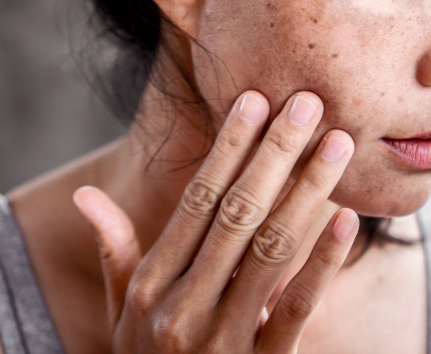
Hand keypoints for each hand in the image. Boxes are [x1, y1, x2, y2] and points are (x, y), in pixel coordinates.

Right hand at [74, 91, 357, 352]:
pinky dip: (323, 261)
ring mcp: (224, 339)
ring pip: (272, 248)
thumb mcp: (123, 311)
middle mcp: (183, 306)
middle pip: (239, 212)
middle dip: (276, 152)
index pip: (198, 199)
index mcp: (152, 284)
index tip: (254, 101)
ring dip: (308, 190)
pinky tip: (347, 218)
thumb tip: (84, 195)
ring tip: (338, 143)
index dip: (229, 147)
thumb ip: (113, 250)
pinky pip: (297, 307)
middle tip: (307, 104)